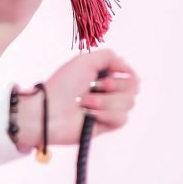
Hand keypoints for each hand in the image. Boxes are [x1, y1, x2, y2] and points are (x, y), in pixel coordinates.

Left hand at [15, 48, 140, 147]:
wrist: (49, 112)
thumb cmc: (62, 85)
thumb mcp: (84, 61)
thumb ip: (108, 57)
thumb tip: (126, 66)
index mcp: (102, 76)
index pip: (129, 74)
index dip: (123, 73)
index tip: (107, 74)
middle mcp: (106, 92)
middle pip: (133, 88)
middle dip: (113, 86)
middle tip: (94, 87)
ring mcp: (107, 109)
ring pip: (128, 103)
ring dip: (105, 102)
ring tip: (85, 103)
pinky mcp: (105, 126)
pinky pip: (121, 119)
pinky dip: (106, 115)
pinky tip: (90, 115)